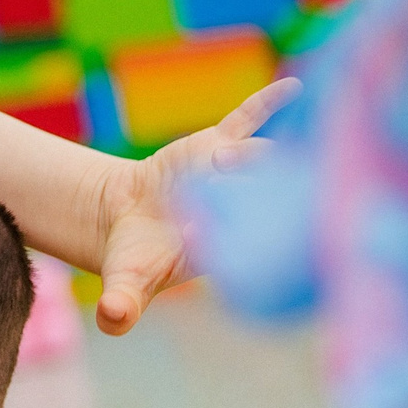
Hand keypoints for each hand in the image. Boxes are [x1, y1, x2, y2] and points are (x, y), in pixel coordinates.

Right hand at [92, 77, 301, 336]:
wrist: (131, 220)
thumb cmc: (135, 258)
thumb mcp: (124, 284)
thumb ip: (120, 307)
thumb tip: (111, 318)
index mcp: (224, 243)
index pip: (238, 235)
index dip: (223, 230)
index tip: (191, 232)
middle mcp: (241, 206)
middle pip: (260, 193)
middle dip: (248, 189)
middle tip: (216, 187)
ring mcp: (233, 172)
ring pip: (254, 155)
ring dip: (247, 155)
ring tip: (219, 159)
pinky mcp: (220, 142)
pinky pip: (247, 120)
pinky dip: (269, 104)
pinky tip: (296, 89)